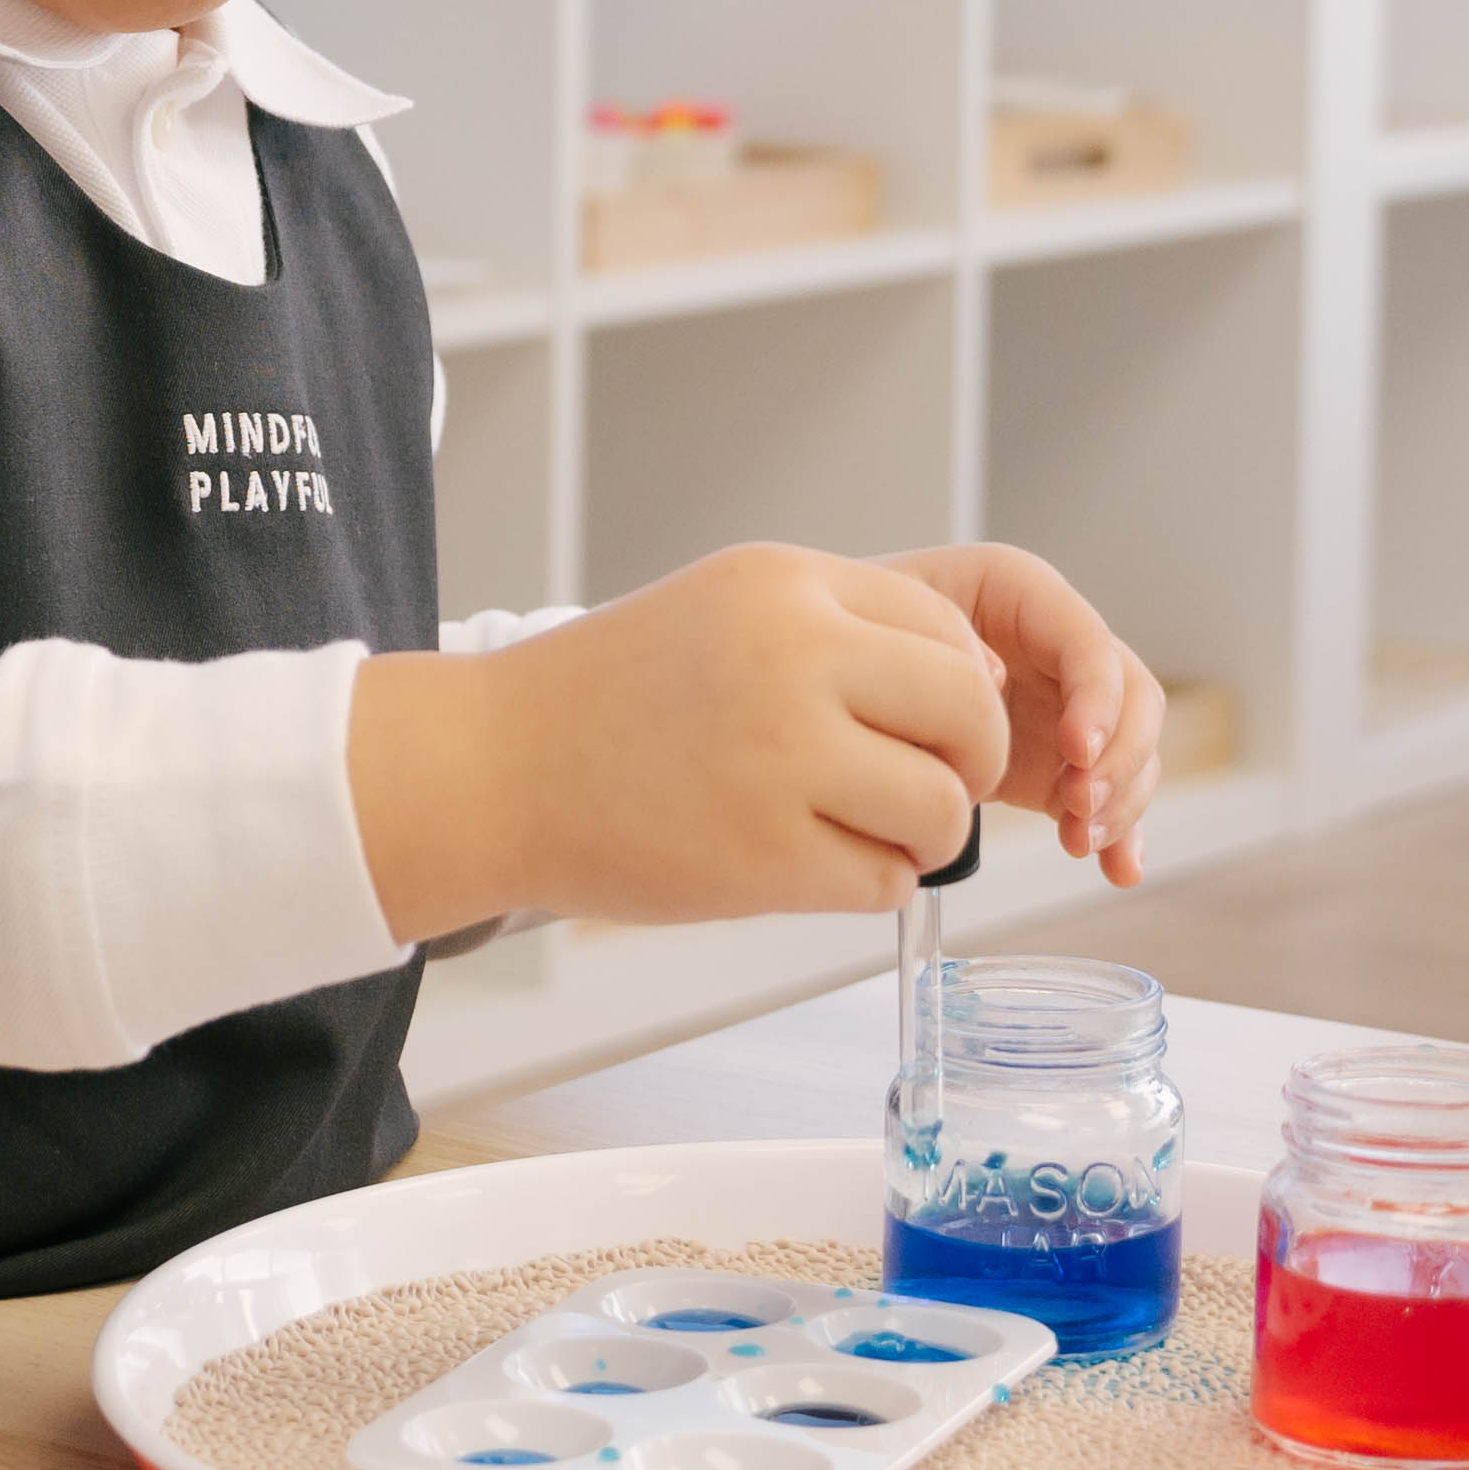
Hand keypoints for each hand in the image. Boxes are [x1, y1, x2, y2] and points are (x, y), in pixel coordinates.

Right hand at [349, 544, 1007, 938]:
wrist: (494, 767)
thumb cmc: (610, 695)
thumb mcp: (726, 607)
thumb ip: (840, 630)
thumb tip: (974, 683)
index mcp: (786, 586)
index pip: (950, 630)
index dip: (962, 688)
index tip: (929, 725)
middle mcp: (795, 658)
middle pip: (972, 715)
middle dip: (968, 763)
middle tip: (923, 787)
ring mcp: (781, 759)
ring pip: (944, 808)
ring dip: (924, 836)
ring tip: (865, 832)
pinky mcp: (765, 858)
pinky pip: (887, 882)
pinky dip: (870, 883)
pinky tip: (811, 864)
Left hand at [869, 542, 1163, 886]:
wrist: (829, 675)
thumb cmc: (850, 629)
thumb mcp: (881, 616)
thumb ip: (939, 642)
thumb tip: (996, 683)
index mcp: (1020, 593)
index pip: (1088, 639)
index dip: (1096, 695)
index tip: (1074, 748)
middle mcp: (1055, 646)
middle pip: (1131, 694)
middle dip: (1119, 754)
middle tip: (1081, 805)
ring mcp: (1063, 706)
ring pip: (1132, 748)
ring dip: (1122, 799)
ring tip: (1079, 841)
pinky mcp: (1058, 763)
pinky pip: (1109, 794)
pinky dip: (1121, 833)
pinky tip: (1117, 867)